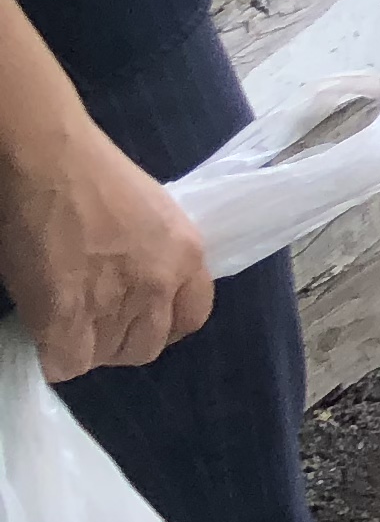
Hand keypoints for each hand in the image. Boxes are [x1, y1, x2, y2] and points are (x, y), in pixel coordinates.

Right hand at [0, 121, 214, 381]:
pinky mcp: (66, 315)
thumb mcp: (153, 216)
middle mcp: (160, 283)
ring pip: (104, 356)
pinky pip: (67, 363)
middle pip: (147, 346)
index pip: (191, 318)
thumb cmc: (92, 174)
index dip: (161, 324)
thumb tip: (139, 291)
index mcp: (187, 254)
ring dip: (83, 345)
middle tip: (91, 321)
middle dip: (119, 340)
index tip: (136, 319)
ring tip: (63, 318)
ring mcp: (115, 302)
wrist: (48, 158)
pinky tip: (44, 330)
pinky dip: (54, 355)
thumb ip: (157, 257)